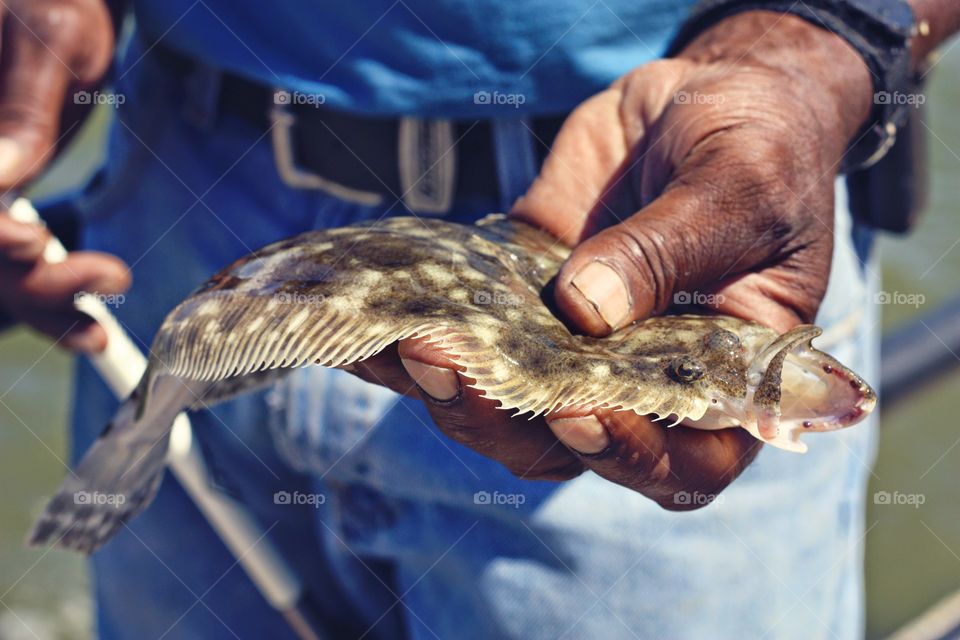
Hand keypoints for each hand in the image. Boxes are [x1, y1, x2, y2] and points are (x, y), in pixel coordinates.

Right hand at [0, 0, 128, 351]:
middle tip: (106, 275)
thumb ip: (22, 109)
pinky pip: (15, 266)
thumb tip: (1, 175)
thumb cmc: (53, 5)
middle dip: (29, 280)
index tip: (32, 239)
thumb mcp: (48, 44)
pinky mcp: (3, 207)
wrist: (60, 9)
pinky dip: (48, 301)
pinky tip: (86, 326)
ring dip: (43, 305)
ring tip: (99, 327)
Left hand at [352, 11, 873, 506]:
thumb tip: (585, 308)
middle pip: (566, 443)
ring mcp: (571, 347)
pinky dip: (412, 331)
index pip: (684, 459)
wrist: (705, 102)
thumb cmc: (760, 149)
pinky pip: (465, 331)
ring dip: (443, 385)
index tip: (575, 414)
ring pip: (502, 401)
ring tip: (394, 338)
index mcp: (720, 381)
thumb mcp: (738, 188)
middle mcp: (637, 381)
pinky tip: (366, 318)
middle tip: (445, 364)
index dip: (628, 454)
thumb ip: (671, 247)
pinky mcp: (519, 300)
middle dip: (501, 417)